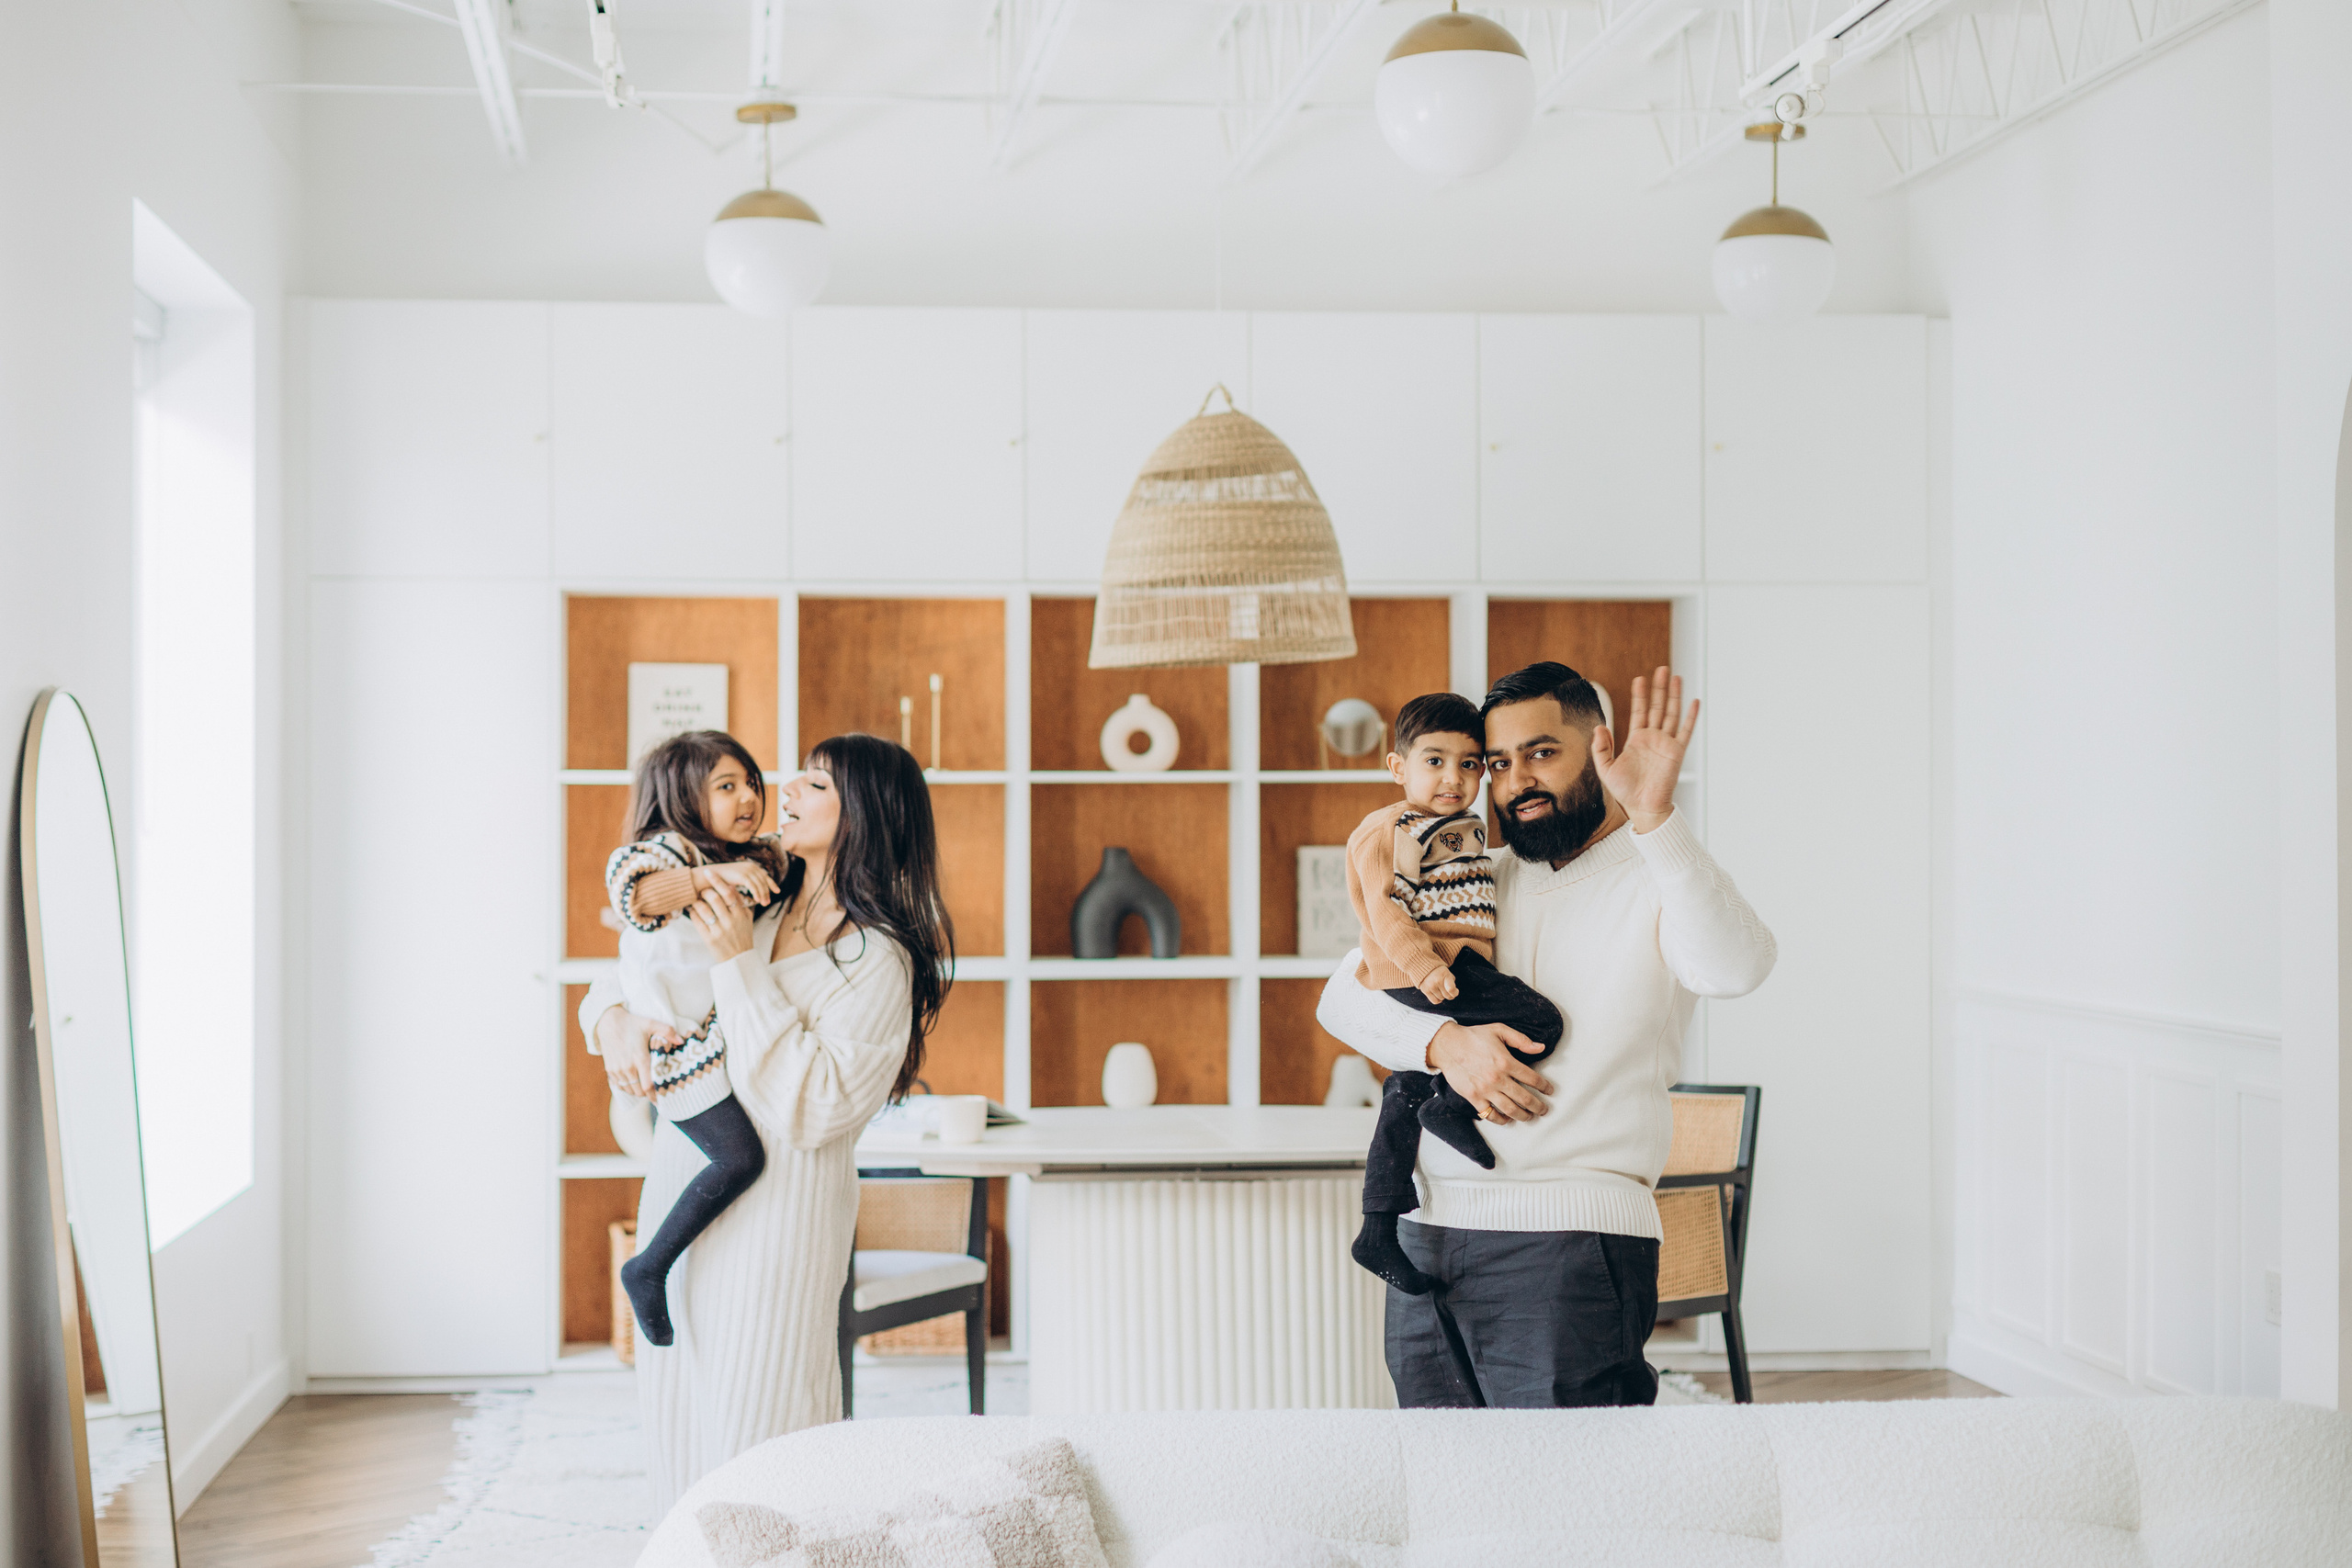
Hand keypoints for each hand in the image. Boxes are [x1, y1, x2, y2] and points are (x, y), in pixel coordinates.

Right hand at [594, 1005, 676, 1099]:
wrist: (608, 1022)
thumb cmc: (632, 1023)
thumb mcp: (651, 1023)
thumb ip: (668, 1031)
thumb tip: (681, 1041)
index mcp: (640, 1058)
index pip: (648, 1085)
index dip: (656, 1094)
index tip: (662, 1097)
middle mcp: (628, 1067)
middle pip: (640, 1091)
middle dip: (648, 1093)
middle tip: (655, 1090)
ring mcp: (617, 1070)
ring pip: (630, 1090)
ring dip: (638, 1091)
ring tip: (645, 1086)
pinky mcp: (610, 1070)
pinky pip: (620, 1086)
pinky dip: (628, 1087)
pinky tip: (634, 1082)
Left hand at [686, 884, 757, 960]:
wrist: (739, 959)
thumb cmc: (743, 934)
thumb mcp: (746, 917)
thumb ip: (739, 901)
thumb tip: (730, 885)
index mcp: (740, 914)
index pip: (729, 893)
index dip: (717, 880)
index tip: (709, 871)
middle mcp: (730, 922)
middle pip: (714, 898)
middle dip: (705, 891)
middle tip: (702, 889)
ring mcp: (719, 931)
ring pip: (703, 909)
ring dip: (697, 901)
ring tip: (696, 900)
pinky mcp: (709, 939)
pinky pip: (697, 921)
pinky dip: (693, 913)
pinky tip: (693, 910)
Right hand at [698, 860, 777, 906]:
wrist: (708, 877)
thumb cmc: (720, 880)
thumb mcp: (736, 879)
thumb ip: (746, 882)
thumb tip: (753, 890)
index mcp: (750, 866)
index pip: (764, 875)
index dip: (771, 883)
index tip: (777, 891)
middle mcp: (750, 866)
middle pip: (764, 880)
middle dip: (768, 891)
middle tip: (768, 902)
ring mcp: (747, 870)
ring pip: (760, 884)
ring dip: (763, 894)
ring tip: (764, 903)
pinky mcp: (742, 875)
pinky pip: (753, 886)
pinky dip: (757, 893)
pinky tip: (757, 901)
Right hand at [1417, 968, 1458, 1005]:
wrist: (1425, 968)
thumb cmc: (1440, 973)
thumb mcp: (1448, 974)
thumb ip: (1452, 983)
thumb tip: (1453, 994)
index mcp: (1445, 975)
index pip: (1451, 989)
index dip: (1455, 993)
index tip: (1456, 991)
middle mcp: (1437, 981)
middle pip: (1447, 995)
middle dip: (1450, 995)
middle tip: (1448, 991)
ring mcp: (1430, 986)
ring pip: (1441, 999)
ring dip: (1443, 996)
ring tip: (1441, 990)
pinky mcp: (1425, 990)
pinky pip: (1435, 1001)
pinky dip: (1438, 1000)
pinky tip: (1438, 995)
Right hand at [1426, 1021, 1551, 1123]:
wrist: (1447, 1045)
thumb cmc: (1474, 1037)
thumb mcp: (1499, 1030)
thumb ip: (1521, 1040)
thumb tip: (1541, 1047)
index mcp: (1506, 1062)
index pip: (1532, 1078)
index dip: (1544, 1086)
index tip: (1549, 1091)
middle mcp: (1498, 1078)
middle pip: (1525, 1098)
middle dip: (1538, 1106)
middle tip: (1544, 1110)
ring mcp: (1485, 1090)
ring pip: (1510, 1109)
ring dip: (1523, 1116)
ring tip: (1530, 1117)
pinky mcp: (1473, 1097)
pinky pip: (1490, 1114)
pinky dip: (1501, 1120)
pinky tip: (1508, 1119)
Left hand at [1591, 665, 1697, 832]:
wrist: (1642, 807)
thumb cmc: (1625, 791)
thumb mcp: (1605, 768)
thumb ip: (1601, 747)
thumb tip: (1600, 726)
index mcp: (1636, 739)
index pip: (1639, 711)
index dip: (1640, 695)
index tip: (1640, 678)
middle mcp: (1652, 738)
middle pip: (1657, 706)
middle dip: (1659, 688)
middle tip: (1662, 669)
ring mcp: (1666, 743)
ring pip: (1671, 713)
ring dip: (1674, 695)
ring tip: (1676, 677)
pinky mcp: (1677, 752)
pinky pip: (1685, 730)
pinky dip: (1691, 716)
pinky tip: (1694, 701)